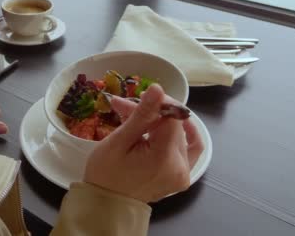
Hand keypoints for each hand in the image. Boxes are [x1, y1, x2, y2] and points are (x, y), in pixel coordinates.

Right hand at [83, 84, 203, 202]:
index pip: (171, 116)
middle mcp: (180, 166)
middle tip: (124, 107)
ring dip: (161, 122)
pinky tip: (169, 126)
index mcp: (165, 157)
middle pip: (173, 125)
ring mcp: (183, 173)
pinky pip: (189, 149)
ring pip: (179, 134)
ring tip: (139, 116)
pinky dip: (180, 135)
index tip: (132, 101)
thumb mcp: (119, 141)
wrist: (107, 205)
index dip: (155, 104)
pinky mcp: (181, 176)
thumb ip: (142, 114)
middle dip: (150, 112)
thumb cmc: (106, 174)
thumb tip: (158, 88)